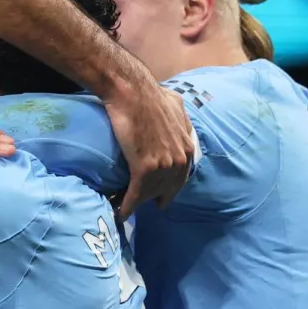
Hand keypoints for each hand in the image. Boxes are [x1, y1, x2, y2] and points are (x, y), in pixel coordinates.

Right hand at [105, 81, 194, 220]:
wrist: (133, 94)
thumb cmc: (151, 95)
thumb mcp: (176, 105)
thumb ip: (182, 118)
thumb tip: (181, 120)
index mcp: (187, 147)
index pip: (182, 176)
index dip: (171, 187)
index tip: (164, 194)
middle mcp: (178, 161)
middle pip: (167, 188)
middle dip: (157, 198)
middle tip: (148, 205)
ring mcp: (163, 166)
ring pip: (150, 193)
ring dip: (138, 203)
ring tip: (127, 208)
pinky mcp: (144, 169)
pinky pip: (135, 194)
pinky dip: (127, 207)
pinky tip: (120, 214)